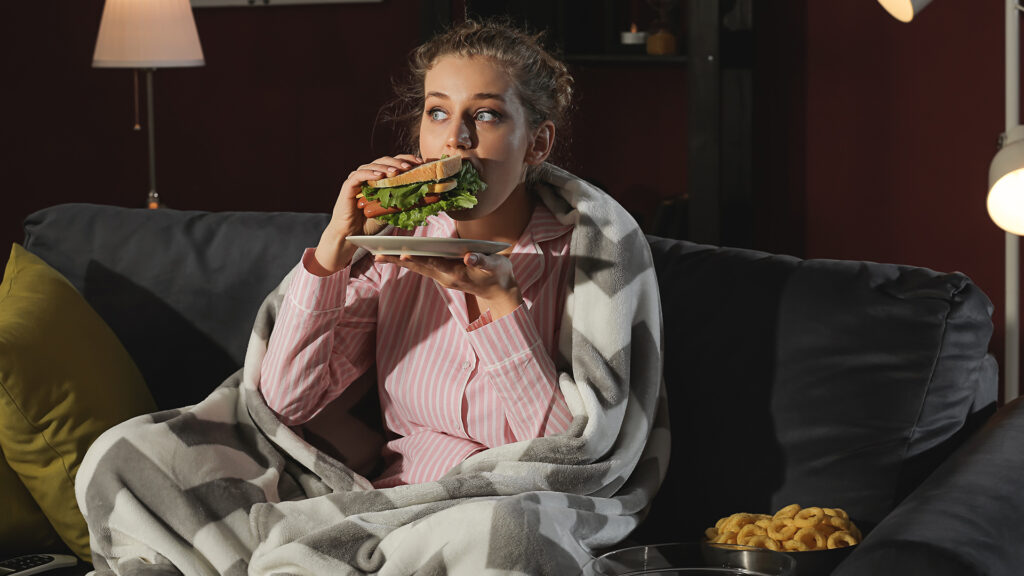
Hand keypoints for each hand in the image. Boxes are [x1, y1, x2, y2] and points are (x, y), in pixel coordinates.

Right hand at [311, 154, 422, 275]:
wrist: (351, 234)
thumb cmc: (369, 223)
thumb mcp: (391, 212)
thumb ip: (402, 203)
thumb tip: (422, 199)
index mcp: (378, 179)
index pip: (393, 164)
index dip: (405, 160)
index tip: (419, 163)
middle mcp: (368, 176)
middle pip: (383, 160)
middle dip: (398, 162)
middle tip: (409, 166)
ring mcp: (357, 179)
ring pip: (372, 165)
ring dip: (386, 167)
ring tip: (396, 171)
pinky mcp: (348, 186)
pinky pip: (359, 175)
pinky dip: (370, 173)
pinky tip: (380, 175)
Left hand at [375, 251, 523, 319]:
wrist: (500, 291)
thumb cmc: (499, 275)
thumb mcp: (496, 266)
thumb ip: (483, 261)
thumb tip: (469, 257)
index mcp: (456, 274)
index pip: (433, 264)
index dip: (418, 258)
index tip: (402, 253)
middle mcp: (445, 277)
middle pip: (419, 266)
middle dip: (398, 259)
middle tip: (377, 254)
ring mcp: (443, 276)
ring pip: (418, 267)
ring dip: (399, 260)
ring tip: (379, 253)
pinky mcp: (443, 274)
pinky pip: (423, 266)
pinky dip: (409, 260)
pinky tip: (396, 253)